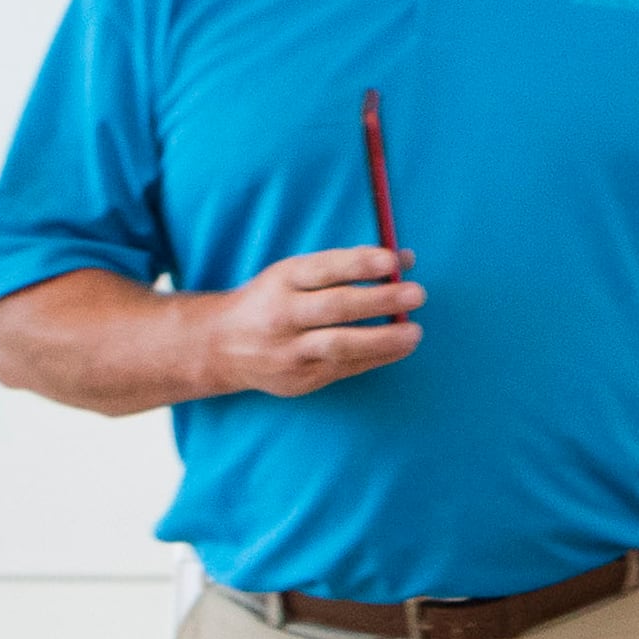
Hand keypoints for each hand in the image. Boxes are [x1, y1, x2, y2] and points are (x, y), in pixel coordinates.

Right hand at [193, 247, 422, 396]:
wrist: (220, 346)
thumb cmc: (273, 300)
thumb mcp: (295, 274)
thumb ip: (347, 266)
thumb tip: (405, 259)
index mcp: (282, 280)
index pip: (326, 268)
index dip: (361, 263)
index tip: (394, 259)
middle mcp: (283, 315)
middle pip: (337, 307)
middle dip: (381, 300)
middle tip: (417, 294)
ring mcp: (289, 350)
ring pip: (341, 344)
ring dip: (384, 339)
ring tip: (415, 332)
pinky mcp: (299, 379)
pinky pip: (344, 368)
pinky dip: (376, 357)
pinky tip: (400, 347)